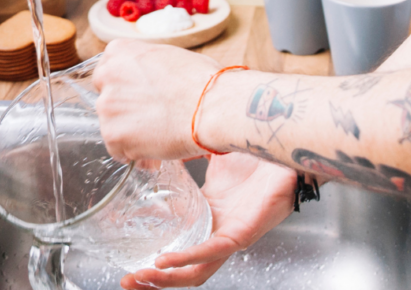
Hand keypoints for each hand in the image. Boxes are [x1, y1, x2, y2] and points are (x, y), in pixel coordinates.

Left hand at [93, 39, 219, 161]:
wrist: (212, 107)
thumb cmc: (202, 80)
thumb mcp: (171, 55)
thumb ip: (147, 65)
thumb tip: (147, 77)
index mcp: (120, 52)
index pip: (108, 72)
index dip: (126, 86)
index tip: (139, 94)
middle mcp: (108, 76)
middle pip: (108, 98)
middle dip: (125, 108)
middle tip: (151, 114)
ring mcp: (108, 107)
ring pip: (112, 125)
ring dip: (130, 131)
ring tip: (159, 132)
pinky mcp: (113, 136)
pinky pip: (118, 150)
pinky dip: (134, 152)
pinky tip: (155, 145)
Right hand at [120, 154, 297, 288]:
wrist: (285, 146)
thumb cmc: (258, 152)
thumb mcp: (213, 152)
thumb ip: (189, 149)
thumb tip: (160, 136)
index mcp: (210, 212)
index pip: (178, 243)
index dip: (155, 254)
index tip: (128, 255)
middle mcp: (218, 228)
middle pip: (184, 268)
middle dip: (154, 279)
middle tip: (126, 280)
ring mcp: (231, 234)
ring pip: (196, 269)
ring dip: (166, 279)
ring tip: (139, 277)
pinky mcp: (243, 233)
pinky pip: (212, 251)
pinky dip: (187, 259)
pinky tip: (165, 261)